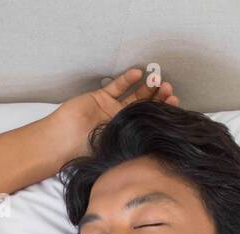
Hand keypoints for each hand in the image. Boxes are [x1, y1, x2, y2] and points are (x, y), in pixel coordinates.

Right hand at [48, 66, 181, 160]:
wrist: (64, 142)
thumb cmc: (88, 153)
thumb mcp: (118, 153)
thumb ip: (137, 147)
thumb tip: (164, 150)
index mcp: (131, 136)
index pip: (152, 123)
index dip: (163, 114)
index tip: (175, 106)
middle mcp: (125, 122)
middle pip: (146, 107)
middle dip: (159, 98)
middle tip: (169, 90)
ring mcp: (113, 109)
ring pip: (134, 95)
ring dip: (147, 87)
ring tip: (158, 80)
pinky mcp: (101, 97)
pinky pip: (117, 86)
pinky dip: (127, 79)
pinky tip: (138, 73)